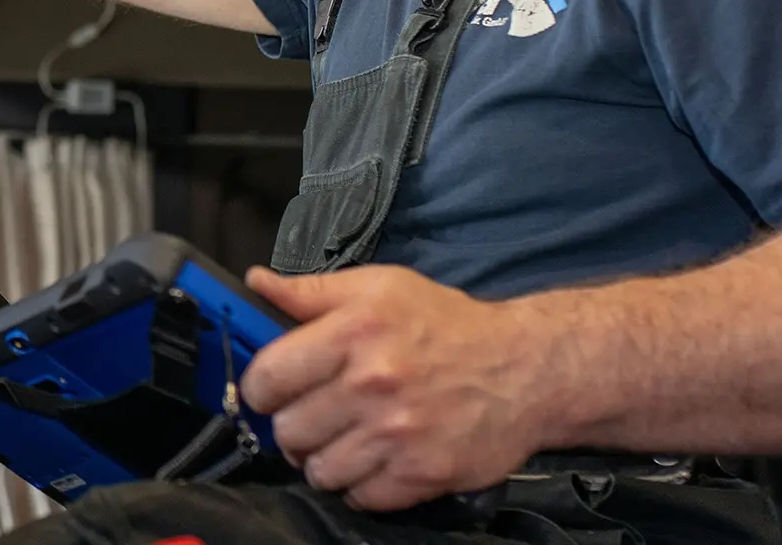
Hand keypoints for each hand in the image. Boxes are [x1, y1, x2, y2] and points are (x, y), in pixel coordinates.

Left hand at [241, 264, 545, 511]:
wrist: (524, 369)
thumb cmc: (446, 324)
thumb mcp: (379, 287)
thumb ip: (311, 291)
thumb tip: (257, 283)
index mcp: (354, 331)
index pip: (270, 375)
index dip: (260, 387)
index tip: (270, 390)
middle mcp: (372, 384)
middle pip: (288, 430)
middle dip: (292, 425)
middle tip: (312, 416)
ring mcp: (397, 435)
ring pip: (319, 470)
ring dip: (323, 460)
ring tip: (343, 440)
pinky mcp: (421, 474)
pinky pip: (360, 498)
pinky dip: (360, 485)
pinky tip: (374, 460)